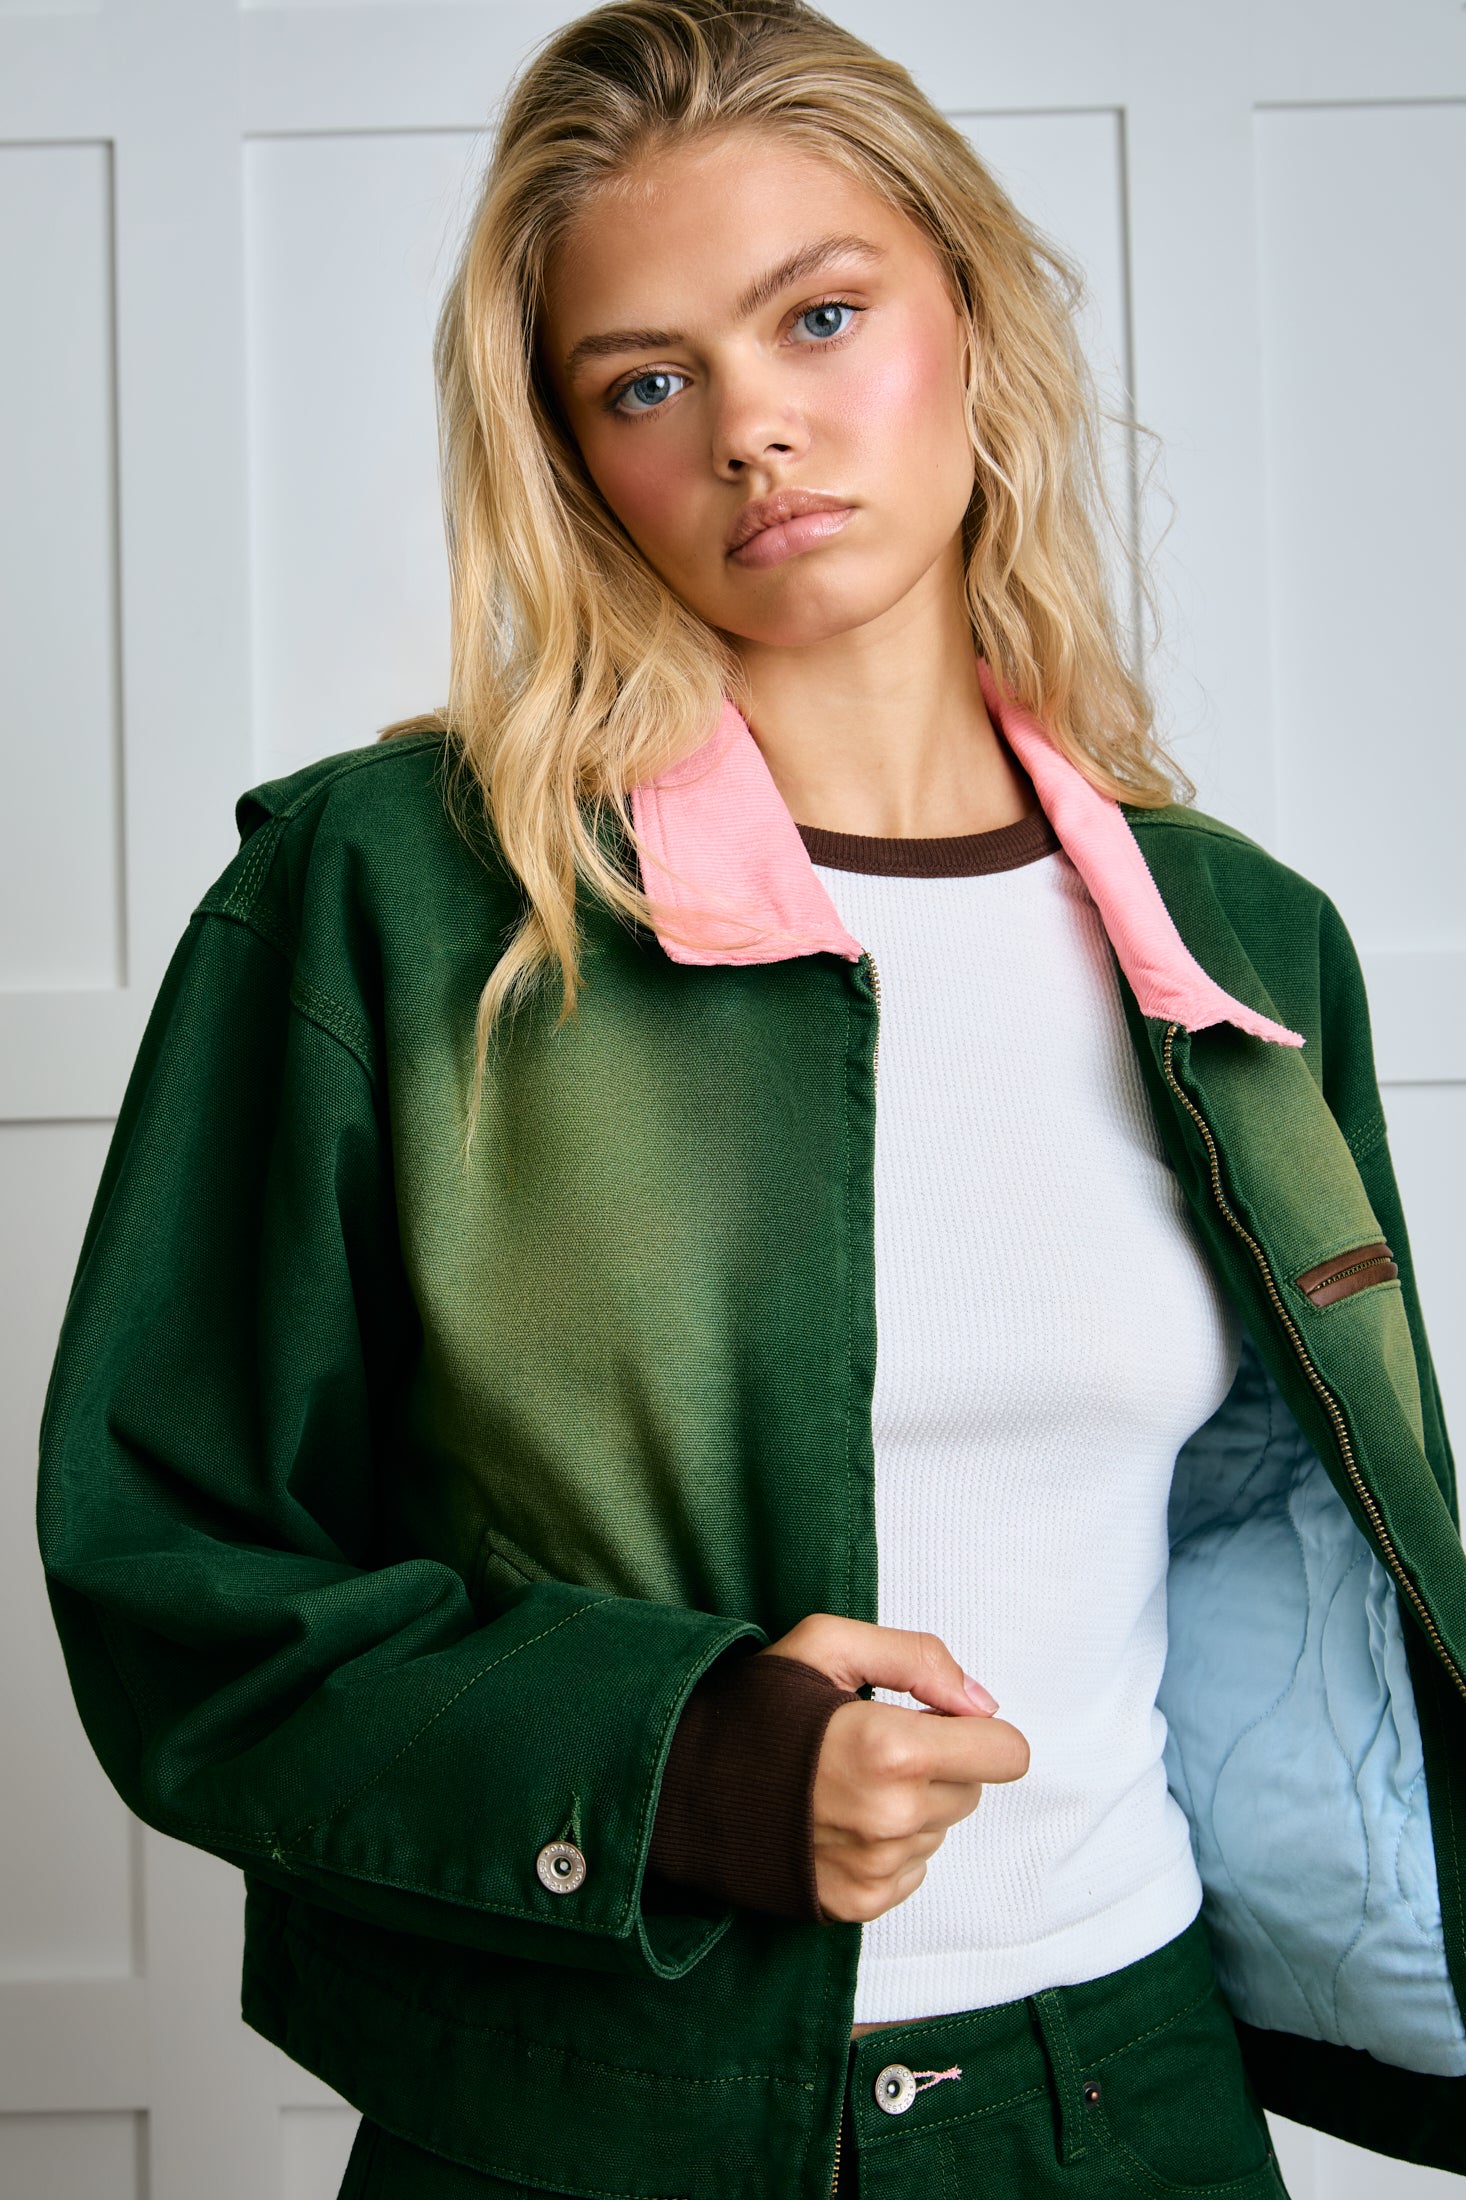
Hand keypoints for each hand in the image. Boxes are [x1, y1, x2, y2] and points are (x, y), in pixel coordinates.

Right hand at [758, 1615, 1028, 1923]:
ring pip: (941, 1829)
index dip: (975, 1729)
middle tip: (873, 1744)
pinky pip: (913, 1869)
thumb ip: (918, 1658)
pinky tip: (838, 1818)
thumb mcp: (826, 1643)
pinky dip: (889, 1844)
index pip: (1006, 1753)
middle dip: (939, 1762)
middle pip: (974, 1790)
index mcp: (892, 1749)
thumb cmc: (754, 1709)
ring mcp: (876, 1868)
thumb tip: (982, 1703)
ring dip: (912, 1804)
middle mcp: (892, 1818)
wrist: (679, 1786)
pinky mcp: (858, 1903)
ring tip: (846, 1781)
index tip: (934, 1720)